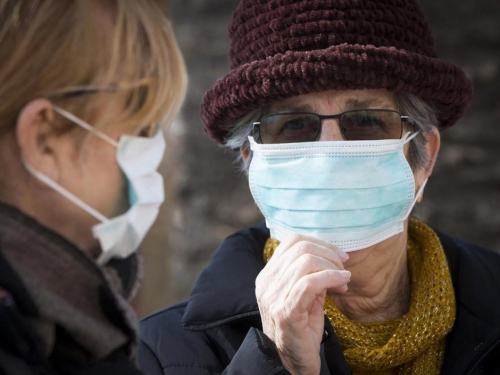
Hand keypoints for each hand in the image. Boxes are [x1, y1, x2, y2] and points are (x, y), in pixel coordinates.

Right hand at [255, 234, 350, 374]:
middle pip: (301, 248)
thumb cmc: (301, 329)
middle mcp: (267, 282)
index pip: (292, 241)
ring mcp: (274, 297)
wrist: (293, 363)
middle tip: (343, 268)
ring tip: (344, 280)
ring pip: (306, 262)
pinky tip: (343, 283)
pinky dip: (331, 278)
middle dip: (329, 254)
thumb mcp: (305, 295)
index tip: (338, 256)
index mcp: (269, 275)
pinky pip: (310, 284)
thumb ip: (312, 275)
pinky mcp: (286, 312)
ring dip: (332, 267)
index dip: (320, 243)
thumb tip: (332, 258)